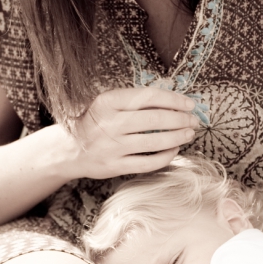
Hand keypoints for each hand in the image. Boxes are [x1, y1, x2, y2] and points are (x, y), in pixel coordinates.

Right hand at [63, 87, 197, 179]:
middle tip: (193, 120)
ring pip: (155, 142)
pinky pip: (148, 162)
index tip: (189, 103)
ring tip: (188, 133)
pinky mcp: (115, 166)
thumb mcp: (107, 105)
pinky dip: (166, 156)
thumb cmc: (94, 123)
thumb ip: (134, 101)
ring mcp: (112, 147)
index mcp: (106, 102)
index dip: (173, 100)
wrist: (69, 150)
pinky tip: (174, 150)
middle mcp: (109, 124)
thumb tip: (174, 101)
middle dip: (180, 119)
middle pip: (155, 119)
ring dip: (177, 137)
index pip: (148, 97)